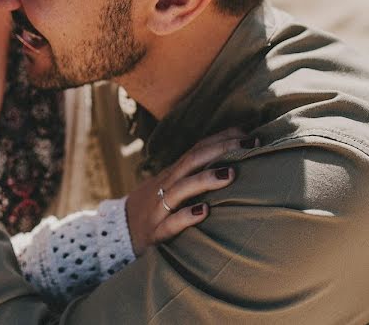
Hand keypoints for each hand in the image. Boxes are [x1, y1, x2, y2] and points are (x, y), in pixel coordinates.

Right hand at [125, 127, 258, 255]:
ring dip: (205, 180)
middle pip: (191, 162)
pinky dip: (186, 216)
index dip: (220, 140)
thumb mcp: (173, 186)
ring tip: (229, 174)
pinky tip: (204, 212)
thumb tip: (231, 159)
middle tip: (247, 146)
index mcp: (172, 174)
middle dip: (220, 151)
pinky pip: (171, 223)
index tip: (247, 136)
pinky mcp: (157, 233)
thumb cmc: (157, 207)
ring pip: (181, 189)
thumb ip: (196, 174)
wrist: (121, 232)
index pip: (196, 150)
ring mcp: (160, 209)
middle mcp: (166, 186)